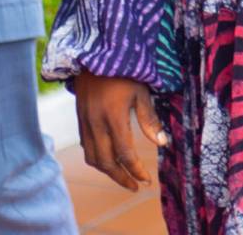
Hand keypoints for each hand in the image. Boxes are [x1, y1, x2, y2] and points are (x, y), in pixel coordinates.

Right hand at [75, 72, 166, 190]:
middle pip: (106, 162)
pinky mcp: (80, 120)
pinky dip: (97, 159)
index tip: (146, 180)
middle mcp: (95, 123)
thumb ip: (150, 119)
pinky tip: (109, 161)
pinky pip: (86, 147)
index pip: (124, 153)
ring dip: (108, 172)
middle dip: (121, 178)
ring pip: (92, 158)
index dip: (136, 170)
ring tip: (124, 178)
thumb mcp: (141, 92)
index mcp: (113, 116)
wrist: (94, 56)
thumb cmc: (124, 72)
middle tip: (136, 186)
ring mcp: (85, 123)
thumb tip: (163, 144)